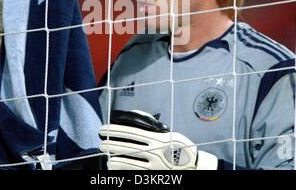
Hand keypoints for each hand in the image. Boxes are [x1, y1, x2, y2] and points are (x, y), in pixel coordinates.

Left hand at [99, 110, 217, 169]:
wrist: (195, 167)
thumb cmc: (181, 148)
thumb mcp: (170, 134)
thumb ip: (155, 129)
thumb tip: (138, 120)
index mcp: (158, 139)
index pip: (132, 132)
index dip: (117, 130)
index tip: (106, 128)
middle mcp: (155, 151)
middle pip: (128, 146)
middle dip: (112, 141)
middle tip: (100, 139)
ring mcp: (154, 165)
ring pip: (129, 160)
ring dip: (114, 155)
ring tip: (104, 152)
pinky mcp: (154, 175)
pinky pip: (134, 171)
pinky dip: (122, 167)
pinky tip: (113, 164)